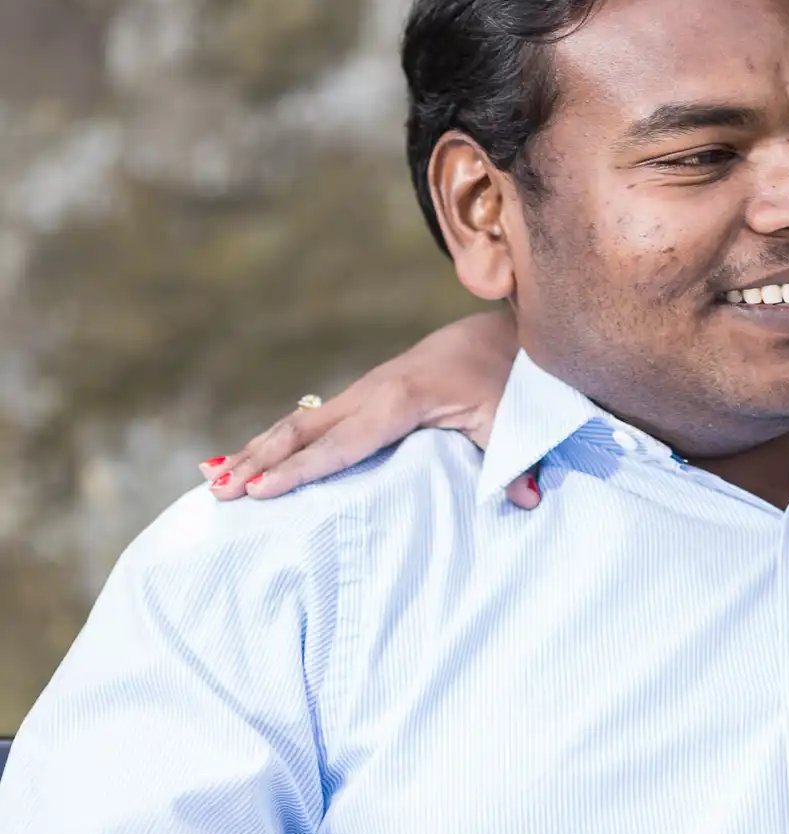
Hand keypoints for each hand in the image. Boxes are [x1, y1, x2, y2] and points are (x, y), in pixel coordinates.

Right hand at [200, 310, 535, 505]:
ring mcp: (367, 389)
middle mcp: (374, 390)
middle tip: (220, 493)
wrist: (507, 331)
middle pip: (304, 430)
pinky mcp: (368, 393)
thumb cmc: (511, 378)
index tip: (260, 492)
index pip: (342, 444)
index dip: (300, 471)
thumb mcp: (516, 418)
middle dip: (260, 461)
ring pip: (301, 422)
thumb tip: (526, 501)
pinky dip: (279, 439)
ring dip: (259, 450)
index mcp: (404, 399)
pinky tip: (250, 457)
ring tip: (216, 481)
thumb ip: (515, 461)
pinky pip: (315, 420)